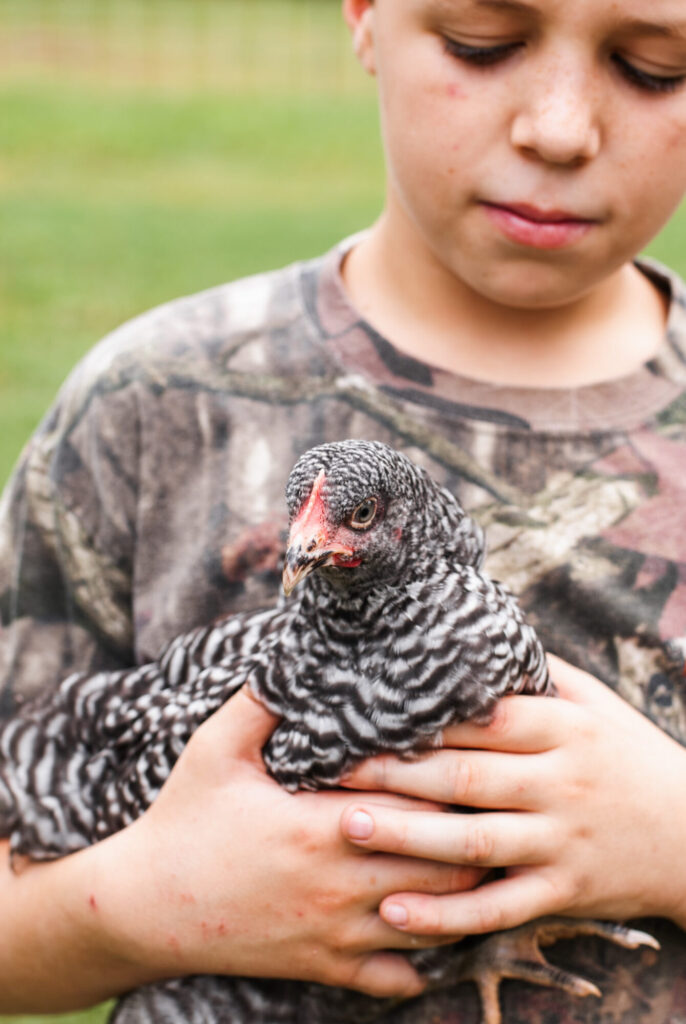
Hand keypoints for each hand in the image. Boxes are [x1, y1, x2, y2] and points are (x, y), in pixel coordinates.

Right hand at [92, 688, 481, 998]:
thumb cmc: (183, 819)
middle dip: (471, 839)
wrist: (145, 907)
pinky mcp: (325, 967)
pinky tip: (432, 926)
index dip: (449, 784)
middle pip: (444, 866)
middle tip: (488, 811)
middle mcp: (340, 885)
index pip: (418, 805)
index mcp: (321, 827)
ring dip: (459, 896)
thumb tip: (296, 658)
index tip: (465, 763)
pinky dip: (425, 959)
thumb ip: (259, 703)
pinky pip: (399, 979)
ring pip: (434, 923)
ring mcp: (336, 933)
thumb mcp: (214, 750)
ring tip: (478, 862)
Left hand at [340, 655, 685, 937]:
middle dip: (396, 773)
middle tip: (333, 767)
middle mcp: (560, 784)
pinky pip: (499, 907)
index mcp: (564, 731)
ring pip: (474, 842)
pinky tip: (397, 912)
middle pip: (467, 777)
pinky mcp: (565, 891)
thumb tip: (479, 637)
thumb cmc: (631, 756)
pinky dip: (447, 914)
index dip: (425, 717)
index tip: (368, 713)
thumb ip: (541, 675)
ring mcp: (562, 841)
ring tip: (350, 826)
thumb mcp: (598, 705)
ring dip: (408, 837)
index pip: (486, 720)